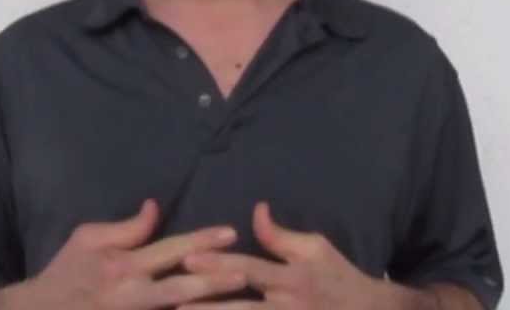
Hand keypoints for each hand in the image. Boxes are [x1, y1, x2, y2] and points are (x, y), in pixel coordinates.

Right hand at [5, 199, 248, 309]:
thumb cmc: (65, 272)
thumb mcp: (87, 238)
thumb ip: (126, 228)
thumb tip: (157, 208)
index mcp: (123, 267)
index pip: (170, 250)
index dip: (202, 240)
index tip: (230, 232)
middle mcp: (132, 297)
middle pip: (181, 290)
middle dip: (215, 283)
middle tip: (246, 276)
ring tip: (238, 304)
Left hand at [174, 201, 402, 309]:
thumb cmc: (339, 277)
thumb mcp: (316, 249)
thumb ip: (281, 236)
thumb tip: (255, 210)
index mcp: (292, 278)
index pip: (249, 270)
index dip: (218, 265)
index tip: (187, 259)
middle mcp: (287, 307)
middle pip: (239, 309)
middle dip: (204, 305)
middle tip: (170, 300)